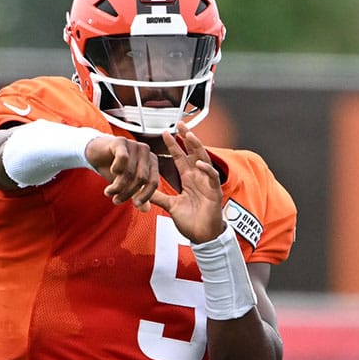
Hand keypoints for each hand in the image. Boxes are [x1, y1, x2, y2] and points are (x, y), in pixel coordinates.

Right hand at [85, 135, 159, 209]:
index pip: (154, 182)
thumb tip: (146, 210)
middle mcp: (146, 152)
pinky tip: (112, 172)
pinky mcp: (121, 141)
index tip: (136, 205)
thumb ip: (137, 195)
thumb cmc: (115, 167)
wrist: (96, 153)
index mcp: (152, 162)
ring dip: (117, 186)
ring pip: (130, 172)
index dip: (146, 195)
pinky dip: (116, 169)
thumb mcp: (126, 184)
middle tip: (116, 200)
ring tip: (109, 192)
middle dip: (128, 192)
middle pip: (141, 179)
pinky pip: (122, 159)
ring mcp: (134, 145)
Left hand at [149, 123, 225, 242]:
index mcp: (188, 179)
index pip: (180, 157)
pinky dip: (206, 169)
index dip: (173, 145)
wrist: (202, 236)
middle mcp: (198, 177)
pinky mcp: (214, 191)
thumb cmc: (190, 221)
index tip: (165, 133)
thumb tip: (143, 191)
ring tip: (189, 136)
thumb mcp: (171, 205)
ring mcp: (207, 183)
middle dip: (187, 138)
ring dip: (197, 148)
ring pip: (203, 159)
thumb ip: (159, 197)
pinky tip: (199, 162)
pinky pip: (212, 177)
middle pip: (193, 152)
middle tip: (180, 124)